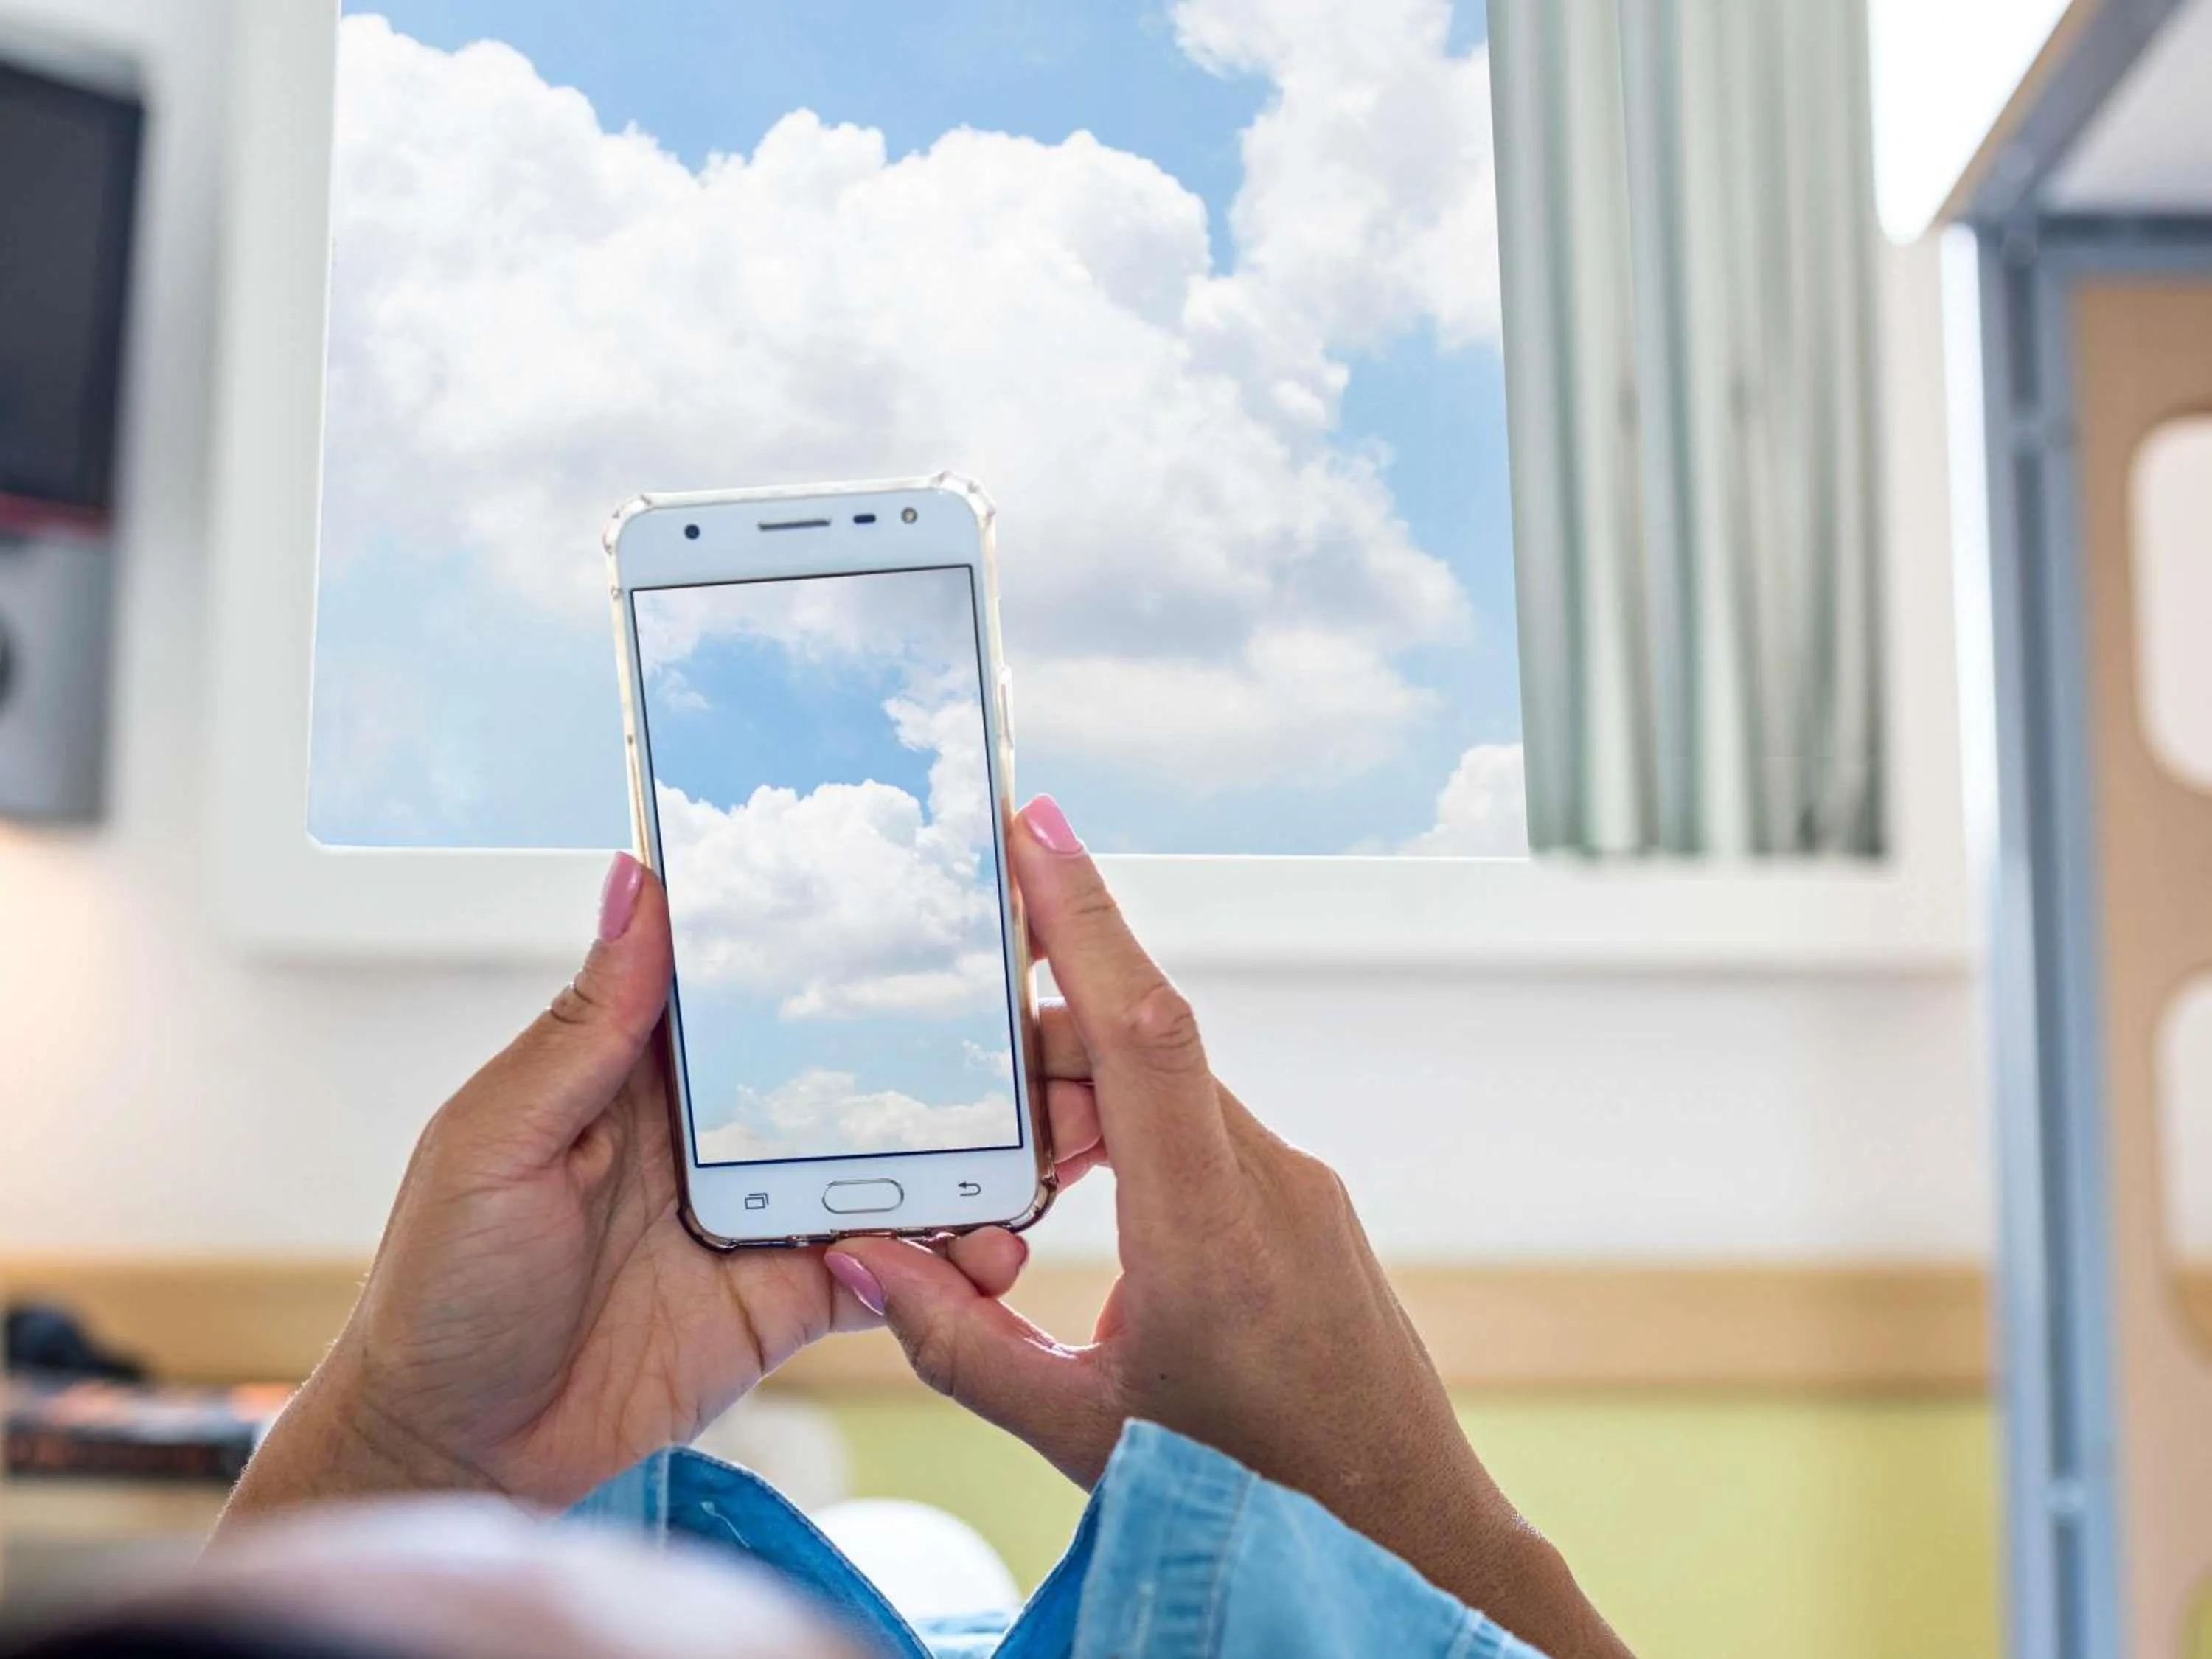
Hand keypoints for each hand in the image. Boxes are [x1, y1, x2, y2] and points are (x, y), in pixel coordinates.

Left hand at [225, 854, 1026, 1523]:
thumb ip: (589, 1025)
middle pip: (851, 1067)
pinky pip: (886, 1267)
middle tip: (1043, 1021)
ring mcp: (761, 1213)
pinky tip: (993, 1247)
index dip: (838, 935)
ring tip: (1058, 1133)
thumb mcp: (499, 1139)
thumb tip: (636, 877)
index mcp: (646, 1068)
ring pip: (890, 1163)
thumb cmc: (439, 1285)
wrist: (453, 1455)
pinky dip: (945, 1259)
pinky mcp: (786, 1299)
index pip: (758, 979)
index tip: (935, 887)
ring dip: (970, 1150)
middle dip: (947, 1044)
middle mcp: (719, 1130)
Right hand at [830, 800, 1630, 1658]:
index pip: (1146, 1027)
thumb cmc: (1244, 1498)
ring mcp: (1299, 1188)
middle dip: (1035, 1047)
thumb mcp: (1079, 1432)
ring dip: (1080, 1104)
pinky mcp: (1308, 1207)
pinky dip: (1130, 1138)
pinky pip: (1203, 1129)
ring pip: (1168, 1090)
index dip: (1087, 916)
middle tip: (952, 1093)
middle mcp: (1266, 1181)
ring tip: (1015, 1183)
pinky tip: (1086, 1205)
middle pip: (1137, 1049)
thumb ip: (958, 1344)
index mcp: (1208, 1229)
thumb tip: (863, 1263)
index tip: (1036, 825)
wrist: (1402, 1541)